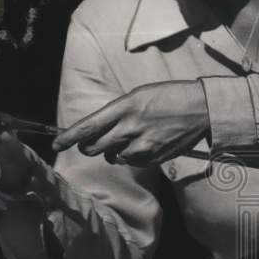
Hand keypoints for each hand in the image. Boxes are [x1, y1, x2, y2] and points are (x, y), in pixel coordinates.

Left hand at [52, 80, 209, 165]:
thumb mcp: (138, 95)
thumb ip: (117, 112)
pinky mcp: (153, 158)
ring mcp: (142, 146)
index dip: (69, 137)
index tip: (57, 144)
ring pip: (112, 157)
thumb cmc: (169, 97)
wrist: (201, 109)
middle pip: (94, 148)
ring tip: (128, 138)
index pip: (88, 126)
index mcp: (124, 107)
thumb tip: (98, 129)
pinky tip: (143, 143)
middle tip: (92, 143)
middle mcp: (130, 128)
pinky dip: (131, 156)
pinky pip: (131, 162)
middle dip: (88, 147)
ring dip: (113, 151)